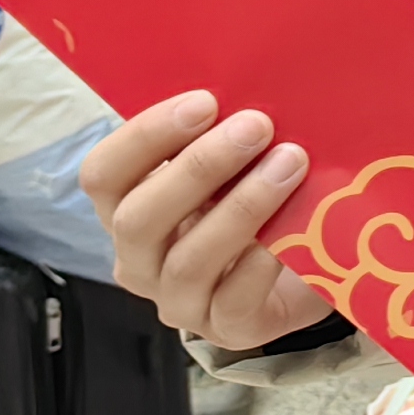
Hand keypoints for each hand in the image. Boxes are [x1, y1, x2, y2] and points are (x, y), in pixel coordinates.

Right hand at [82, 91, 330, 352]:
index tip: (205, 102)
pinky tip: (295, 226)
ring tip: (290, 163)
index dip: (145, 137)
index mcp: (127, 210)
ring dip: (241, 206)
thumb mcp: (230, 166)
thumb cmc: (258, 202)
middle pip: (139, 218)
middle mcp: (140, 261)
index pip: (103, 176)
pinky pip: (234, 297)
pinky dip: (263, 259)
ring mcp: (179, 301)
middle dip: (198, 167)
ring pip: (188, 260)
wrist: (310, 270)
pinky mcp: (228, 329)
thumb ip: (219, 135)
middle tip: (256, 126)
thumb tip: (244, 85)